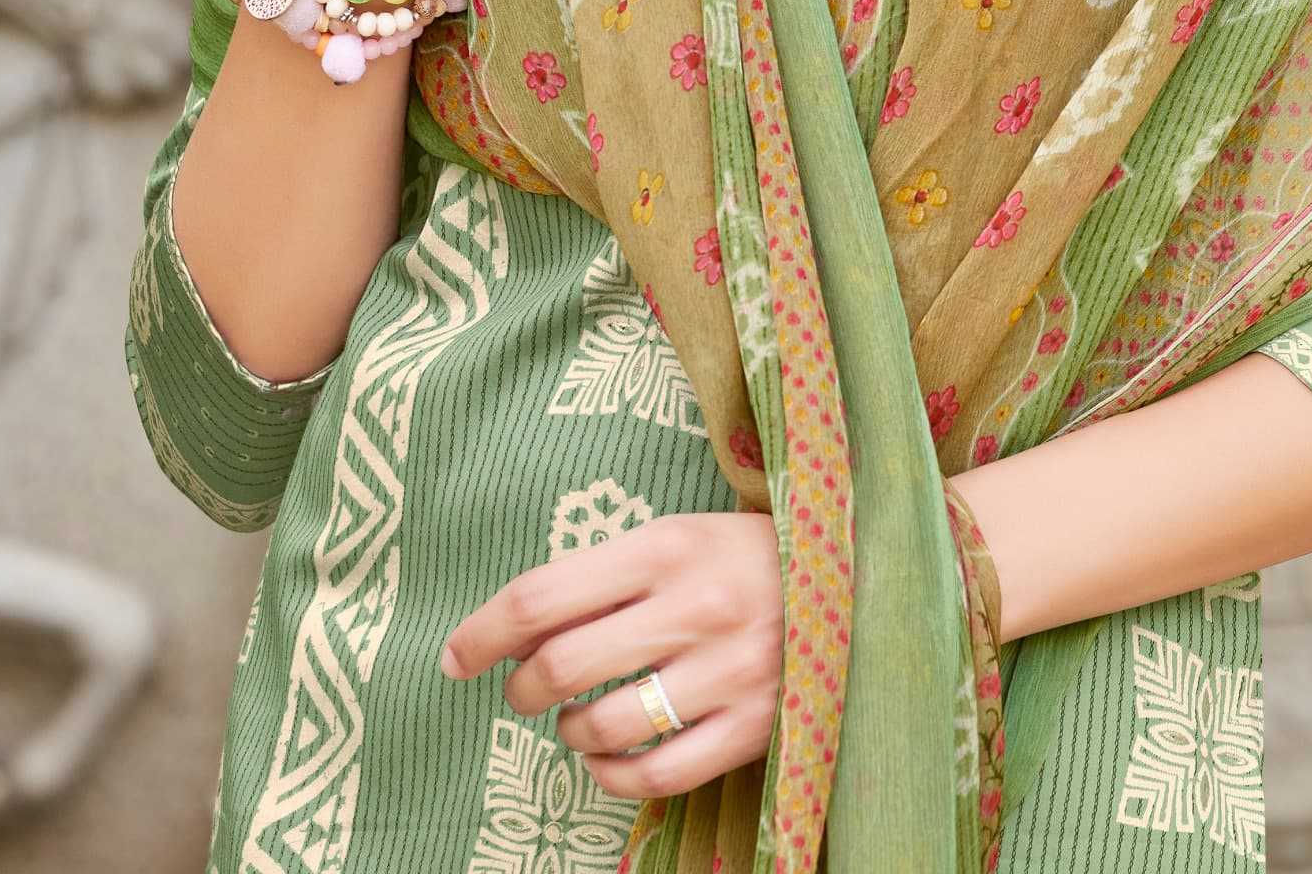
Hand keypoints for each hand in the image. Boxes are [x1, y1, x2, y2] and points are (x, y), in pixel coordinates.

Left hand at [439, 511, 783, 801]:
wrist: (856, 579)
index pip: (542, 596)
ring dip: (568, 731)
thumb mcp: (676, 535)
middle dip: (519, 689)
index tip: (455, 657)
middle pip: (560, 666)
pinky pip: (655, 775)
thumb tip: (514, 631)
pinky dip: (611, 775)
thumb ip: (603, 574)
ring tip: (577, 717)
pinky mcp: (753, 727)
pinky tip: (608, 757)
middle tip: (522, 691)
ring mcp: (727, 673)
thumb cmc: (743, 556)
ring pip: (602, 726)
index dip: (483, 632)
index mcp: (667, 545)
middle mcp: (694, 607)